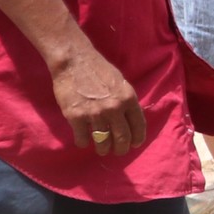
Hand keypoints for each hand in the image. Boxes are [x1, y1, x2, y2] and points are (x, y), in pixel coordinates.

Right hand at [53, 35, 144, 156]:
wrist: (75, 62)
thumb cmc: (99, 70)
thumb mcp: (121, 84)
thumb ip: (126, 101)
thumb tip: (129, 119)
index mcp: (128, 99)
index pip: (138, 125)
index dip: (138, 138)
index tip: (135, 144)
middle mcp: (114, 109)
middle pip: (122, 138)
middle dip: (121, 148)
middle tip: (118, 151)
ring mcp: (95, 114)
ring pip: (103, 142)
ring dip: (103, 149)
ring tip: (102, 149)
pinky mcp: (76, 117)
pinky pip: (82, 139)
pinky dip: (83, 142)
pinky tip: (84, 141)